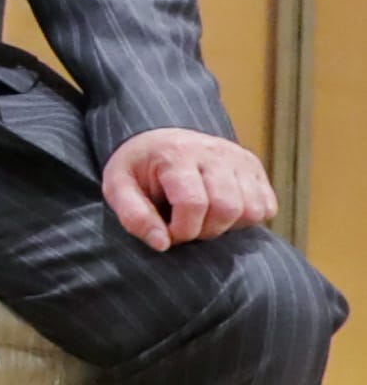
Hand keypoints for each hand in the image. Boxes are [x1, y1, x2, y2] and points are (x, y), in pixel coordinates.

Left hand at [103, 126, 280, 252]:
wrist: (158, 140)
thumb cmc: (138, 169)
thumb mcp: (117, 187)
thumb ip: (133, 216)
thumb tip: (162, 244)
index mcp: (176, 153)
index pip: (193, 203)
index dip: (182, 230)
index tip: (168, 232)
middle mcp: (214, 151)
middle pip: (227, 208)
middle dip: (206, 230)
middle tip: (187, 227)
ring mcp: (239, 158)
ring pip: (252, 210)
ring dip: (229, 226)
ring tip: (205, 219)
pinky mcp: (254, 167)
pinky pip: (267, 207)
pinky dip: (247, 219)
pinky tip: (222, 212)